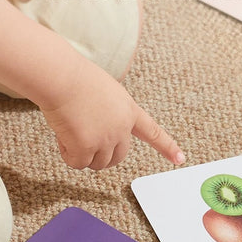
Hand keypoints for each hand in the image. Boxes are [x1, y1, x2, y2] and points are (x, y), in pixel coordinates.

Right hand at [40, 58, 184, 169]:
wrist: (62, 77)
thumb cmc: (76, 79)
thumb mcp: (106, 93)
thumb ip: (110, 115)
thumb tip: (95, 134)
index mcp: (129, 111)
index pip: (153, 132)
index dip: (167, 147)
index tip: (180, 159)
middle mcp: (122, 127)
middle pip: (118, 157)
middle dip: (101, 155)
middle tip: (84, 143)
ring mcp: (105, 138)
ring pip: (97, 163)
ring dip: (83, 155)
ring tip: (71, 133)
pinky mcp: (86, 147)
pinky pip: (77, 163)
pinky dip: (68, 154)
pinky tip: (63, 136)